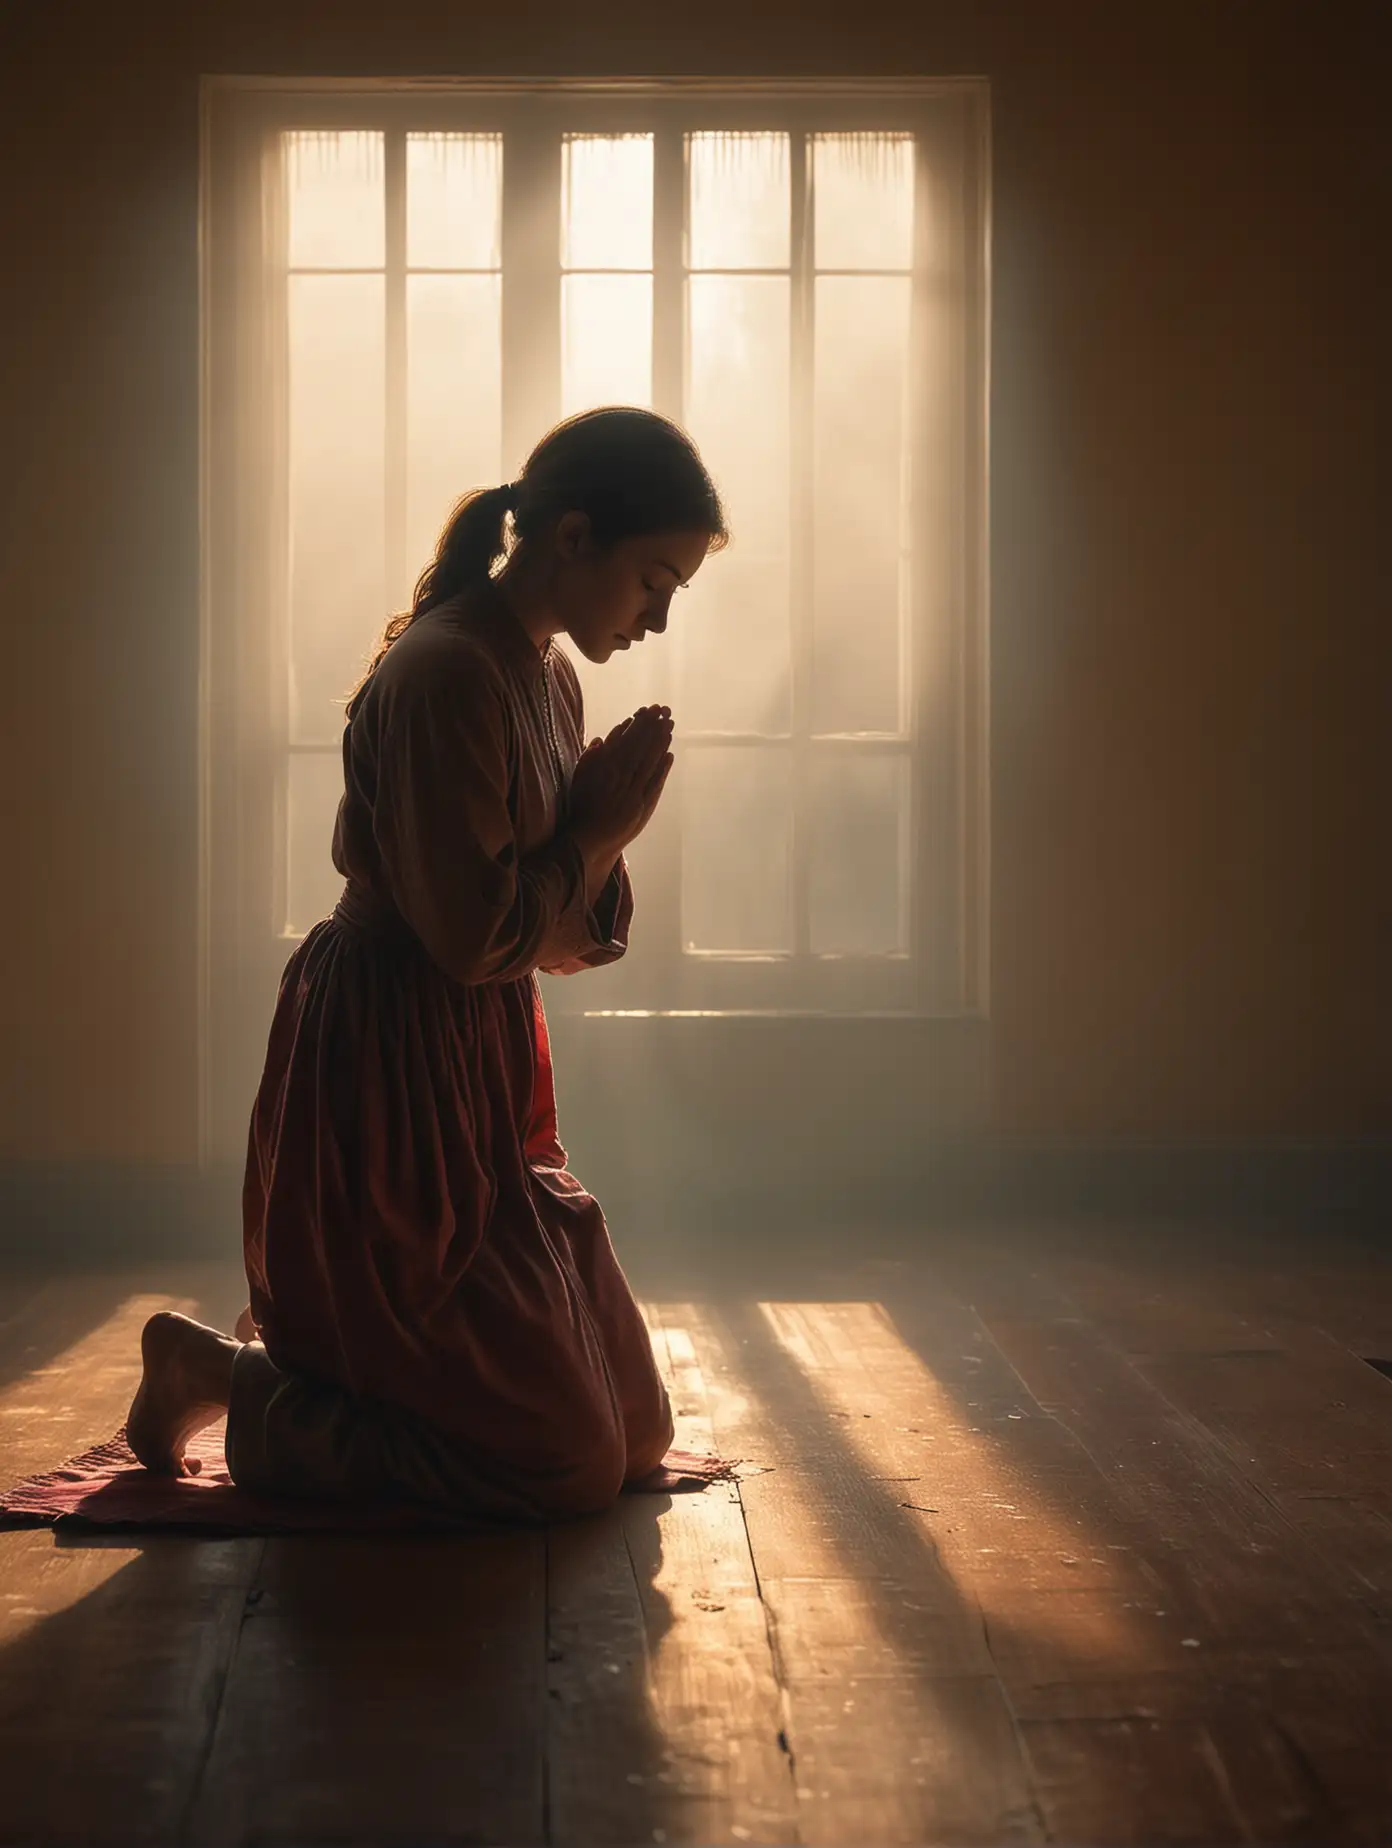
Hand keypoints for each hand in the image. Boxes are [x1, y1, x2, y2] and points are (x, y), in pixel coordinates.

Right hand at [569, 705, 674, 857]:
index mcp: (605, 766)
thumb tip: (600, 738)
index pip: (627, 739)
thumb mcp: (580, 777)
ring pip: (650, 761)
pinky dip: (663, 768)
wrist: (590, 836)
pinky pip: (655, 782)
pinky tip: (669, 755)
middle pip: (641, 746)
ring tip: (669, 727)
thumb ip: (590, 757)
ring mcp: (633, 790)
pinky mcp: (642, 804)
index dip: (641, 723)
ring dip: (661, 743)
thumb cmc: (583, 806)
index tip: (650, 710)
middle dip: (654, 727)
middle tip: (665, 712)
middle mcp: (620, 775)